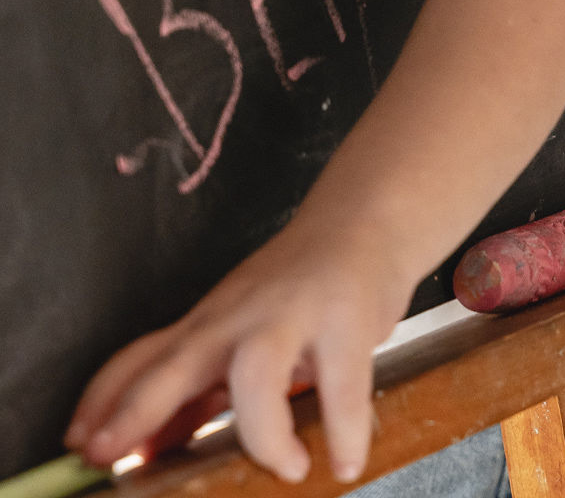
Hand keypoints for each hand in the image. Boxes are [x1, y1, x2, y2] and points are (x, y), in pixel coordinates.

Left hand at [64, 210, 414, 483]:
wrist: (363, 217)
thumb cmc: (297, 287)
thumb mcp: (237, 333)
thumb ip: (195, 389)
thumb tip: (146, 450)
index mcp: (208, 325)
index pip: (140, 359)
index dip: (103, 404)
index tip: (78, 447)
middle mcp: (239, 317)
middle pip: (176, 363)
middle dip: (136, 412)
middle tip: (113, 459)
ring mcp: (292, 315)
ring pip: (256, 372)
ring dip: (264, 433)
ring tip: (287, 468)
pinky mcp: (347, 319)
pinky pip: (343, 385)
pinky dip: (345, 431)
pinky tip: (346, 461)